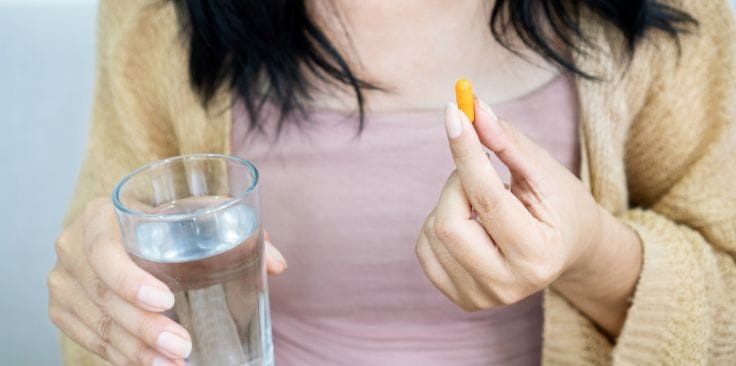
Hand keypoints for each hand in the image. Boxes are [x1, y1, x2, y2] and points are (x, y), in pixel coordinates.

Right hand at [48, 198, 286, 364]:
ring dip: (136, 351)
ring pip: (98, 325)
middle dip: (144, 328)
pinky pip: (90, 339)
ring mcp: (63, 281)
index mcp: (99, 216)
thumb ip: (237, 231)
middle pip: (103, 296)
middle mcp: (72, 247)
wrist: (121, 226)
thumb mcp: (195, 214)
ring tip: (174, 363)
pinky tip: (150, 365)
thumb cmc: (165, 219)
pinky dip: (121, 355)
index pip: (104, 250)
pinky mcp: (64, 308)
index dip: (130, 280)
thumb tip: (278, 265)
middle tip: (182, 346)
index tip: (165, 300)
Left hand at [417, 100, 605, 308]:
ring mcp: (482, 297)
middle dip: (456, 181)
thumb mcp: (544, 171)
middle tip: (480, 169)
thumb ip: (507, 142)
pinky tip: (471, 223)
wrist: (570, 251)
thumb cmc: (560, 206)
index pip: (487, 198)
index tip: (453, 112)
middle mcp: (508, 285)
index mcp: (537, 254)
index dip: (466, 151)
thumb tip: (472, 110)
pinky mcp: (461, 298)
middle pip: (449, 222)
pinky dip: (439, 223)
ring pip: (434, 231)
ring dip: (450, 201)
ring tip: (485, 203)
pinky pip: (425, 247)